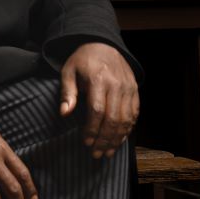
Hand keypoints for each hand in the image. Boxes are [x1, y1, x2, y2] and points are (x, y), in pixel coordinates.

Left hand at [59, 42, 138, 159]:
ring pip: (126, 119)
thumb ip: (67, 93)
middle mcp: (117, 85)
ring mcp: (128, 88)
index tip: (86, 142)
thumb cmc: (83, 60)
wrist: (103, 44)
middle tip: (96, 154)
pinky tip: (119, 140)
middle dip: (105, 139)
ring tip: (108, 152)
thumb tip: (64, 114)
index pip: (97, 110)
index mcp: (98, 79)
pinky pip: (134, 114)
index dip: (92, 129)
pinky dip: (127, 129)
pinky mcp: (135, 90)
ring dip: (117, 139)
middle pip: (113, 118)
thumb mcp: (68, 71)